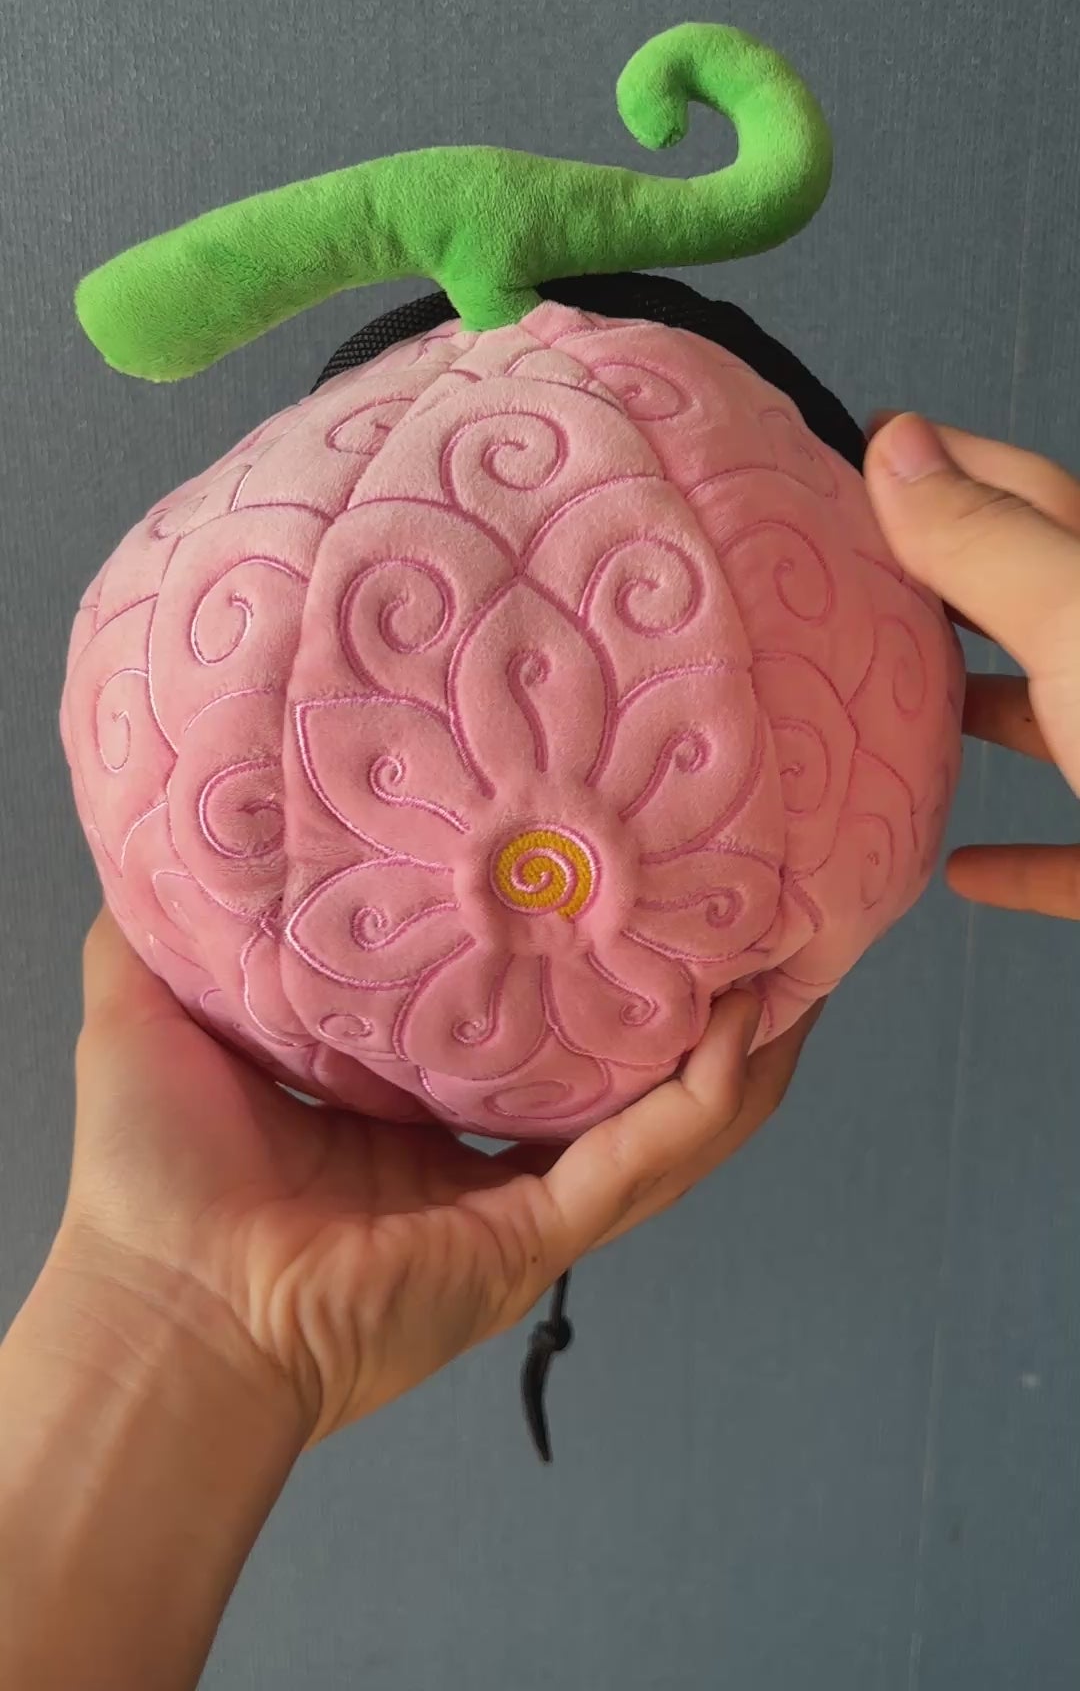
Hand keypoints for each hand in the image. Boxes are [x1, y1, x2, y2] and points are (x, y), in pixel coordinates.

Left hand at [63, 912, 817, 1444]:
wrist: (157, 1302)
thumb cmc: (151, 1173)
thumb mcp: (154, 1010)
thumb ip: (169, 927)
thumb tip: (182, 825)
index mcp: (424, 1117)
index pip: (543, 1032)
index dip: (594, 960)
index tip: (629, 872)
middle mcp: (490, 1162)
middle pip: (634, 1077)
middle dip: (706, 1004)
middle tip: (757, 910)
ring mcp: (523, 1207)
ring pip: (674, 1123)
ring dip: (744, 1049)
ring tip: (798, 960)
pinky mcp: (534, 1240)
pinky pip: (647, 1160)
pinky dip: (706, 1098)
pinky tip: (748, 1024)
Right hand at [865, 415, 1079, 917]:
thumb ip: (992, 545)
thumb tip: (899, 448)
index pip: (1027, 492)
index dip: (943, 463)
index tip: (858, 452)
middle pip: (1040, 601)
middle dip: (951, 585)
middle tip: (856, 576)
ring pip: (1064, 717)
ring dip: (984, 709)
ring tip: (903, 700)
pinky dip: (1023, 859)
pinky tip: (970, 868)